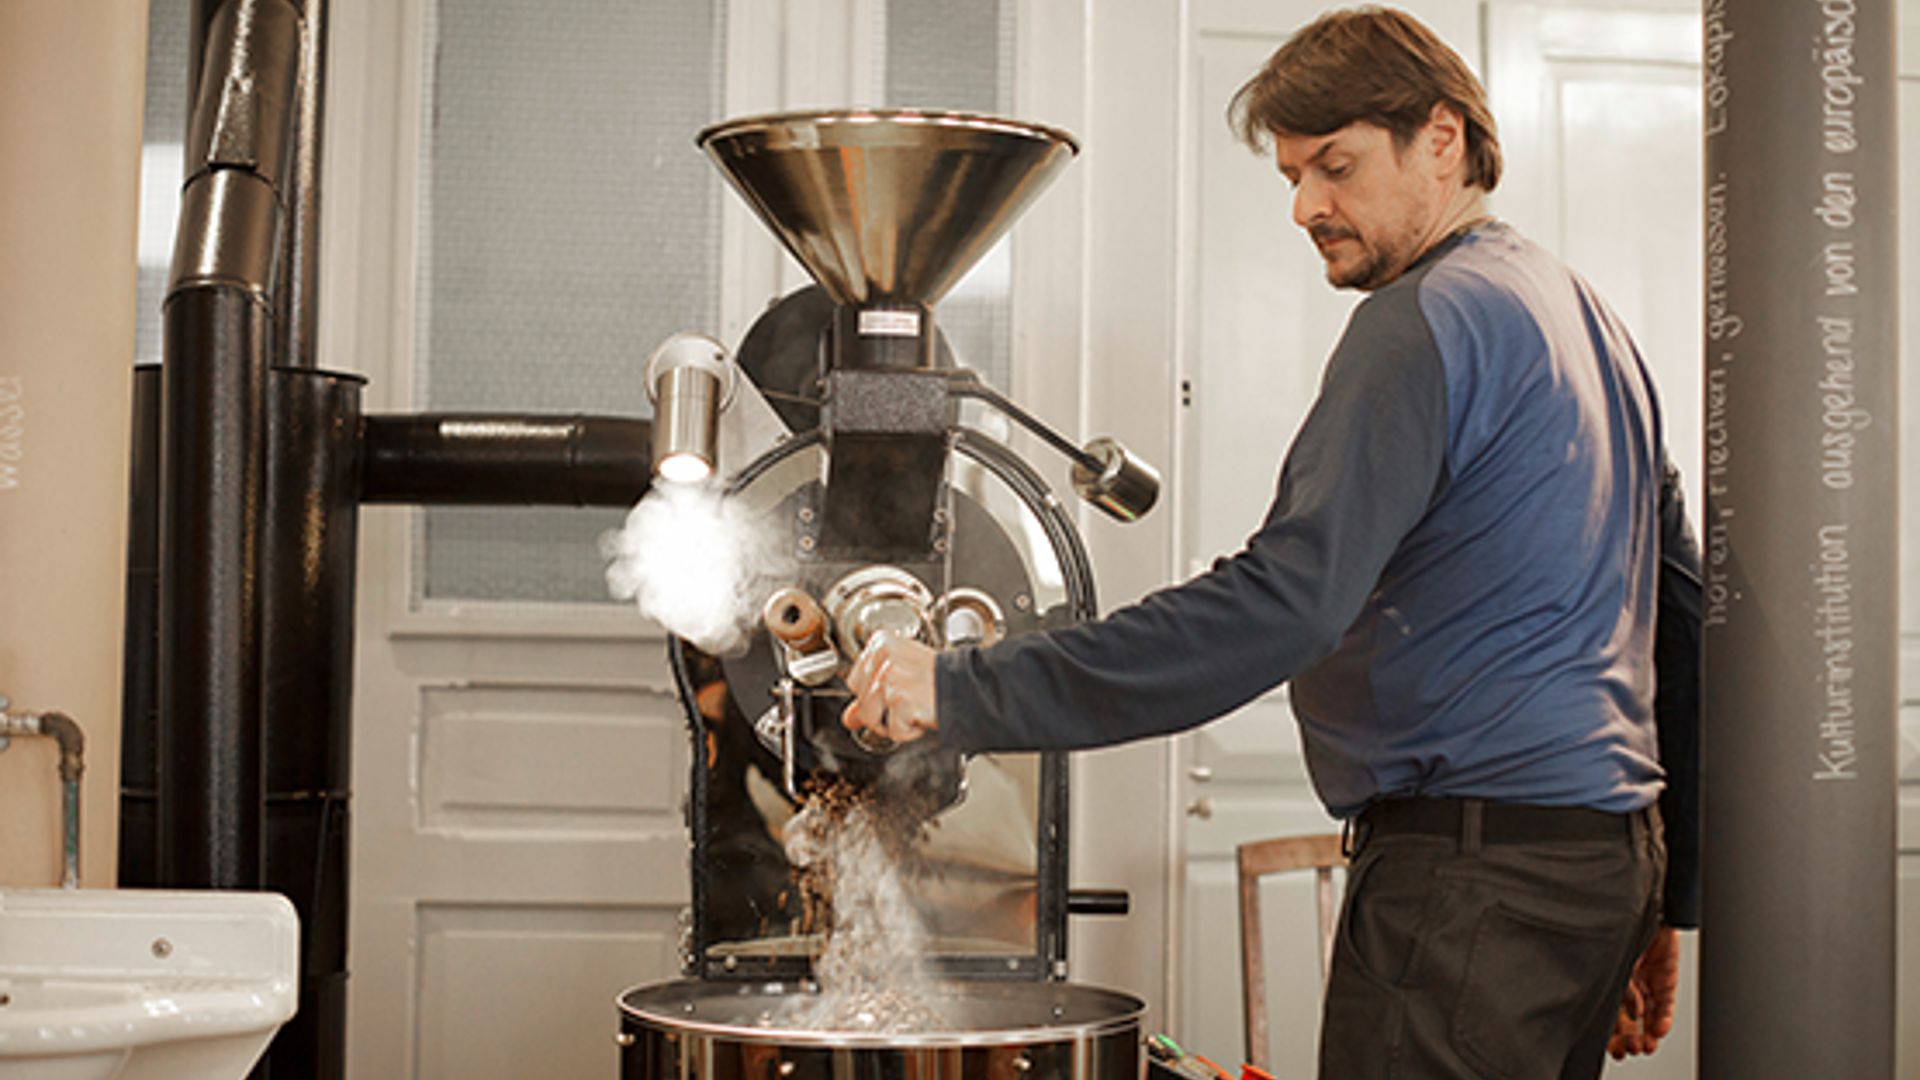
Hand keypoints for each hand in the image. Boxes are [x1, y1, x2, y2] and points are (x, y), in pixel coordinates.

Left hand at [840, 631, 938, 743]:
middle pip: (861, 702)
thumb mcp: (900, 675)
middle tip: (907, 699)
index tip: (896, 689)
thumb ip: (870, 694)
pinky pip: (894, 732)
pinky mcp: (900, 699)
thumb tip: (849, 718)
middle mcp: (882, 657)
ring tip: (913, 706)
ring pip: (871, 719)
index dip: (874, 694)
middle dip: (881, 711)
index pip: (854, 682)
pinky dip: (909, 731)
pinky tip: (921, 713)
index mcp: (879, 644)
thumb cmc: (939, 678)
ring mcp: (890, 678)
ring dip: (895, 723)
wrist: (967, 685)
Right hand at [1608, 926, 1679, 1059]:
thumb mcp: (1614, 960)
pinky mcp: (1665, 980)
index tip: (1614, 1050)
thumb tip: (1628, 1012)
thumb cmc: (1619, 924)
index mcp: (1608, 980)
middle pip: (1628, 1022)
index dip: (1611, 1035)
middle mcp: (1627, 985)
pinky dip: (1662, 1019)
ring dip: (1647, 1035)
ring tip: (1646, 1046)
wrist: (1645, 905)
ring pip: (1648, 1018)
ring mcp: (1646, 984)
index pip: (1608, 1015)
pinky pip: (1665, 1006)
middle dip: (1629, 1039)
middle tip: (1630, 1049)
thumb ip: (1619, 987)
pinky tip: (1658, 1029)